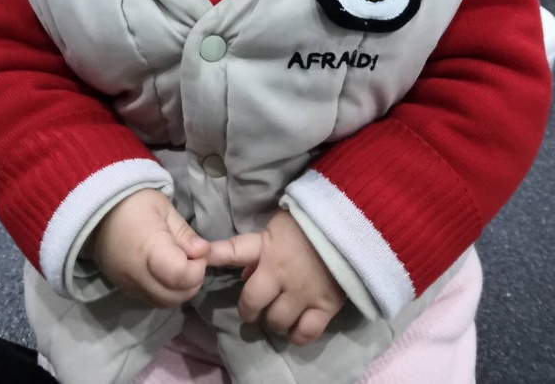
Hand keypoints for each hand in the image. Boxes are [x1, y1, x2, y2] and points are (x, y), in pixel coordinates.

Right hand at [92, 189, 208, 307]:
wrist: (95, 210)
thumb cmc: (133, 202)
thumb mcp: (163, 208)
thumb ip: (184, 234)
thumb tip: (204, 252)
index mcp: (149, 249)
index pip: (180, 276)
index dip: (197, 269)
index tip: (198, 252)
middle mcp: (136, 274)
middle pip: (174, 297)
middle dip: (192, 281)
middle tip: (192, 259)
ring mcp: (127, 286)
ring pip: (164, 304)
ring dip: (179, 290)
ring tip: (180, 265)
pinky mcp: (123, 290)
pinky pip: (151, 301)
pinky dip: (165, 292)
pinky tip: (166, 272)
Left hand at [208, 210, 345, 345]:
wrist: (356, 224)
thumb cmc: (315, 221)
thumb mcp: (283, 226)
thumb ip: (263, 248)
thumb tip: (244, 272)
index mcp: (268, 246)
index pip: (235, 250)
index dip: (215, 254)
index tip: (198, 255)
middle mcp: (280, 272)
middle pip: (252, 303)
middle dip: (250, 309)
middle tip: (254, 308)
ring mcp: (303, 291)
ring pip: (276, 322)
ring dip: (274, 321)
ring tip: (279, 314)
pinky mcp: (325, 305)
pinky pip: (304, 333)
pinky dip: (297, 334)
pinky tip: (297, 326)